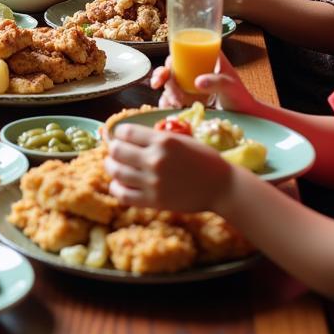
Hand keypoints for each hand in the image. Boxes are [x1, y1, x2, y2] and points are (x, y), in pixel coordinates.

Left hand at [105, 123, 232, 211]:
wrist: (222, 187)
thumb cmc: (203, 160)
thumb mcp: (181, 139)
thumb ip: (155, 138)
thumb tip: (129, 136)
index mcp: (163, 141)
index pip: (125, 132)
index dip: (119, 133)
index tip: (121, 137)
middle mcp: (155, 160)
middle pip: (117, 151)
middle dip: (113, 149)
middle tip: (116, 151)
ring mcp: (153, 182)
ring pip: (116, 172)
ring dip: (111, 167)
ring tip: (114, 166)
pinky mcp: (154, 201)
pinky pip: (124, 195)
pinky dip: (116, 188)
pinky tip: (120, 184)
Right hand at [150, 52, 256, 112]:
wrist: (243, 116)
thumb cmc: (240, 97)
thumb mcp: (230, 86)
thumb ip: (216, 82)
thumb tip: (197, 82)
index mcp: (206, 56)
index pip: (182, 50)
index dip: (169, 58)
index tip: (166, 71)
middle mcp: (195, 67)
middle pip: (171, 66)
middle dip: (162, 77)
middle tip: (162, 88)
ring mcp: (190, 82)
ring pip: (169, 82)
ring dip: (166, 92)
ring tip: (176, 104)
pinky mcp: (187, 96)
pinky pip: (171, 96)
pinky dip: (166, 102)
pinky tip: (169, 108)